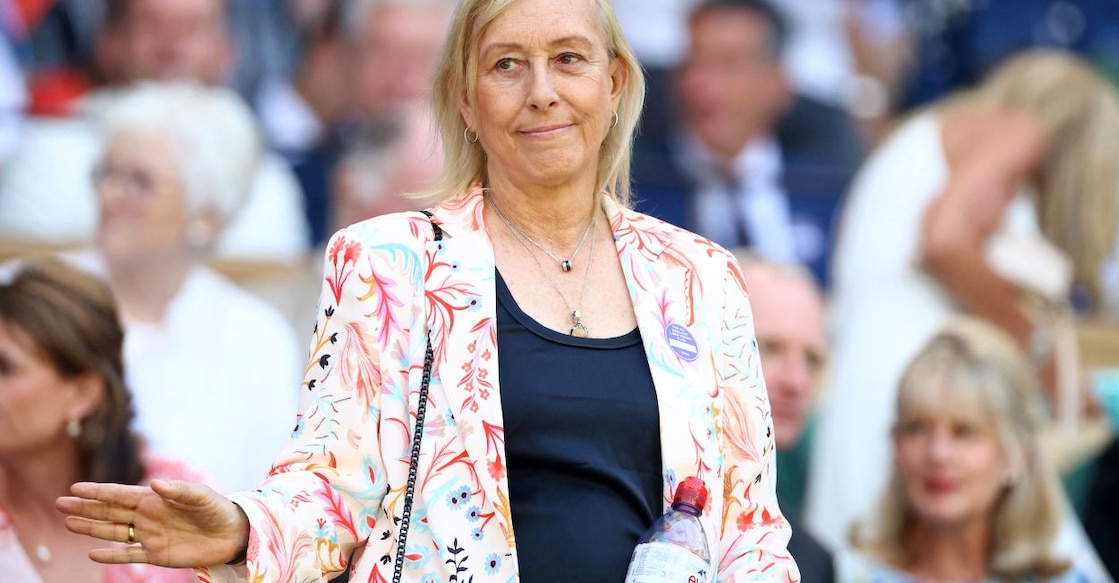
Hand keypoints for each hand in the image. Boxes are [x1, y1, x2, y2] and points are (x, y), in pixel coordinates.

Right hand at [55, 479, 248, 567]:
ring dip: (91, 528)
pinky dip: (112, 555)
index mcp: (155, 499)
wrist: (232, 534)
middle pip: (110, 512)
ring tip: (68, 523)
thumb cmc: (217, 509)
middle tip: (60, 503)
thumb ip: (179, 490)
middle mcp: (148, 516)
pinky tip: (93, 553)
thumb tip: (154, 484)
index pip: (120, 494)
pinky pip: (130, 555)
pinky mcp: (156, 554)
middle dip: (85, 507)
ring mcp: (150, 535)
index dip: (98, 491)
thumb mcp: (201, 496)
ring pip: (114, 532)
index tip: (75, 488)